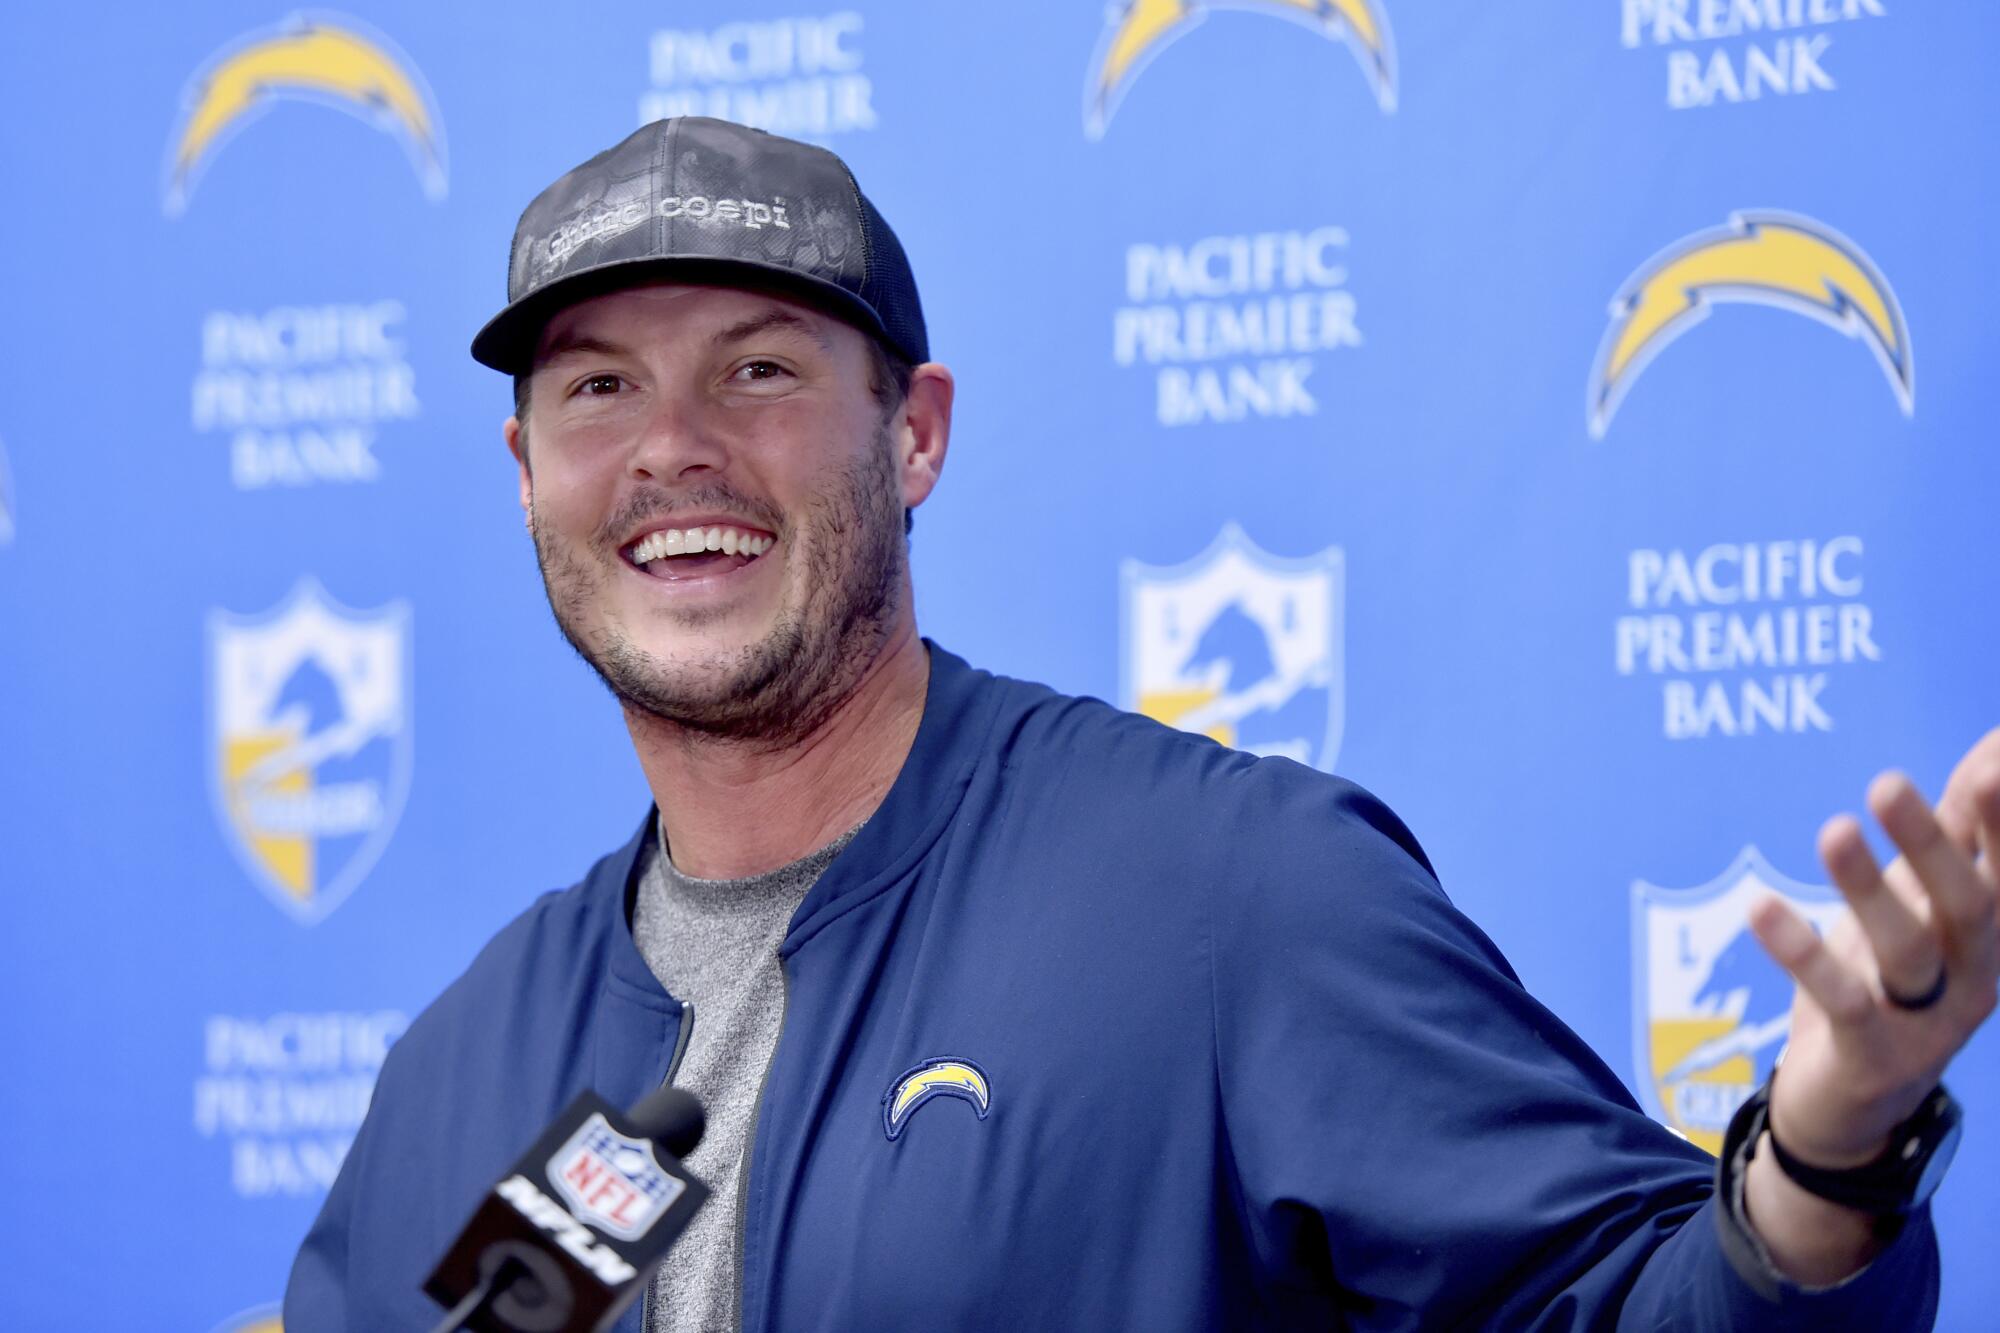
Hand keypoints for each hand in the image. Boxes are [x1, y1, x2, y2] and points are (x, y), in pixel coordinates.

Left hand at [1738, 729, 1998, 1281]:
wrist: (1859, 1102)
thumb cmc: (1897, 977)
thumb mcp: (1926, 897)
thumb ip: (1960, 826)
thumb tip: (1995, 742)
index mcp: (1991, 932)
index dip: (1998, 824)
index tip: (1991, 763)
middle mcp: (1975, 975)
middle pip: (1970, 907)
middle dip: (1934, 845)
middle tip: (1886, 782)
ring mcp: (1928, 1021)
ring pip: (1906, 951)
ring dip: (1865, 889)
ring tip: (1831, 831)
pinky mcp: (1873, 1056)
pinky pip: (1841, 1000)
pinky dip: (1801, 952)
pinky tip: (1761, 906)